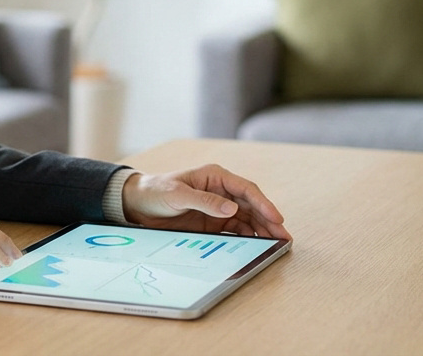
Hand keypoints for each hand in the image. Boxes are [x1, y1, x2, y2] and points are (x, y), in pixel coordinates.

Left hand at [121, 165, 291, 239]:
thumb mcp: (177, 195)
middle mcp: (221, 190)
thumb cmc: (156, 192)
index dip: (263, 203)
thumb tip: (232, 208)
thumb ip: (204, 201)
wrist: (138, 204)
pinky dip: (248, 236)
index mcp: (215, 176)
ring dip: (262, 229)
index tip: (276, 218)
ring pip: (247, 217)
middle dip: (269, 219)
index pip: (246, 189)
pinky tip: (257, 245)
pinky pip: (236, 228)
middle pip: (251, 204)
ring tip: (277, 243)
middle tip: (284, 237)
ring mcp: (219, 206)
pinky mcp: (213, 221)